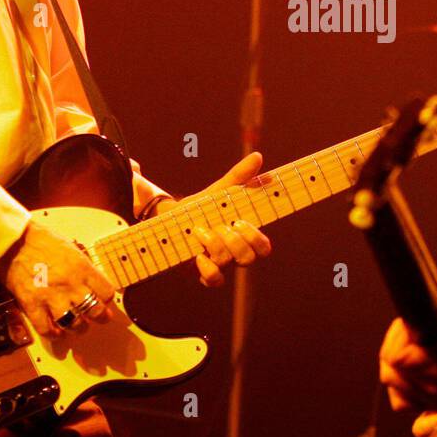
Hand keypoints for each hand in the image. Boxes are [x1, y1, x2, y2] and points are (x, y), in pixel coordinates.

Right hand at [0, 220, 118, 337]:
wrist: (13, 240)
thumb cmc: (41, 240)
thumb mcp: (71, 248)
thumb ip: (82, 266)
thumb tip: (90, 281)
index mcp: (82, 268)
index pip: (107, 292)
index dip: (107, 298)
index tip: (104, 299)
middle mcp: (70, 284)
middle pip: (95, 311)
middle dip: (100, 317)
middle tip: (100, 318)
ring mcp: (51, 296)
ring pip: (73, 323)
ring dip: (78, 328)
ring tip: (78, 327)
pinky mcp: (32, 304)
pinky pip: (45, 328)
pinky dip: (52, 334)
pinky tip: (55, 331)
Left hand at [177, 152, 272, 286]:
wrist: (173, 220)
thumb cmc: (203, 207)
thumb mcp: (220, 190)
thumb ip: (239, 176)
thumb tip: (258, 156)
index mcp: (243, 235)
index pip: (264, 247)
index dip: (258, 239)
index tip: (241, 221)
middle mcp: (235, 253)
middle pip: (250, 258)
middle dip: (236, 241)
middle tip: (223, 226)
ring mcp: (220, 264)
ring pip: (229, 263)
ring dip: (215, 245)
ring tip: (199, 231)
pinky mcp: (204, 273)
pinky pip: (214, 279)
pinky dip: (207, 268)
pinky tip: (198, 256)